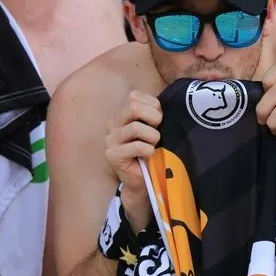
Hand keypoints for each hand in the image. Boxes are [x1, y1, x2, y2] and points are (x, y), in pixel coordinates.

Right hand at [105, 91, 161, 229]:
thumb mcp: (153, 127)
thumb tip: (165, 105)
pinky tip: (148, 156)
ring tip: (153, 145)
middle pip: (133, 107)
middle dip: (153, 118)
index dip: (152, 105)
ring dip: (152, 137)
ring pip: (136, 127)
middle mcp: (112, 124)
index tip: (159, 120)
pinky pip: (137, 146)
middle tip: (158, 131)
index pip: (134, 96)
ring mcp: (110, 140)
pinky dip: (149, 151)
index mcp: (120, 113)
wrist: (143, 180)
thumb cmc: (150, 150)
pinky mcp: (113, 155)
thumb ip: (153, 113)